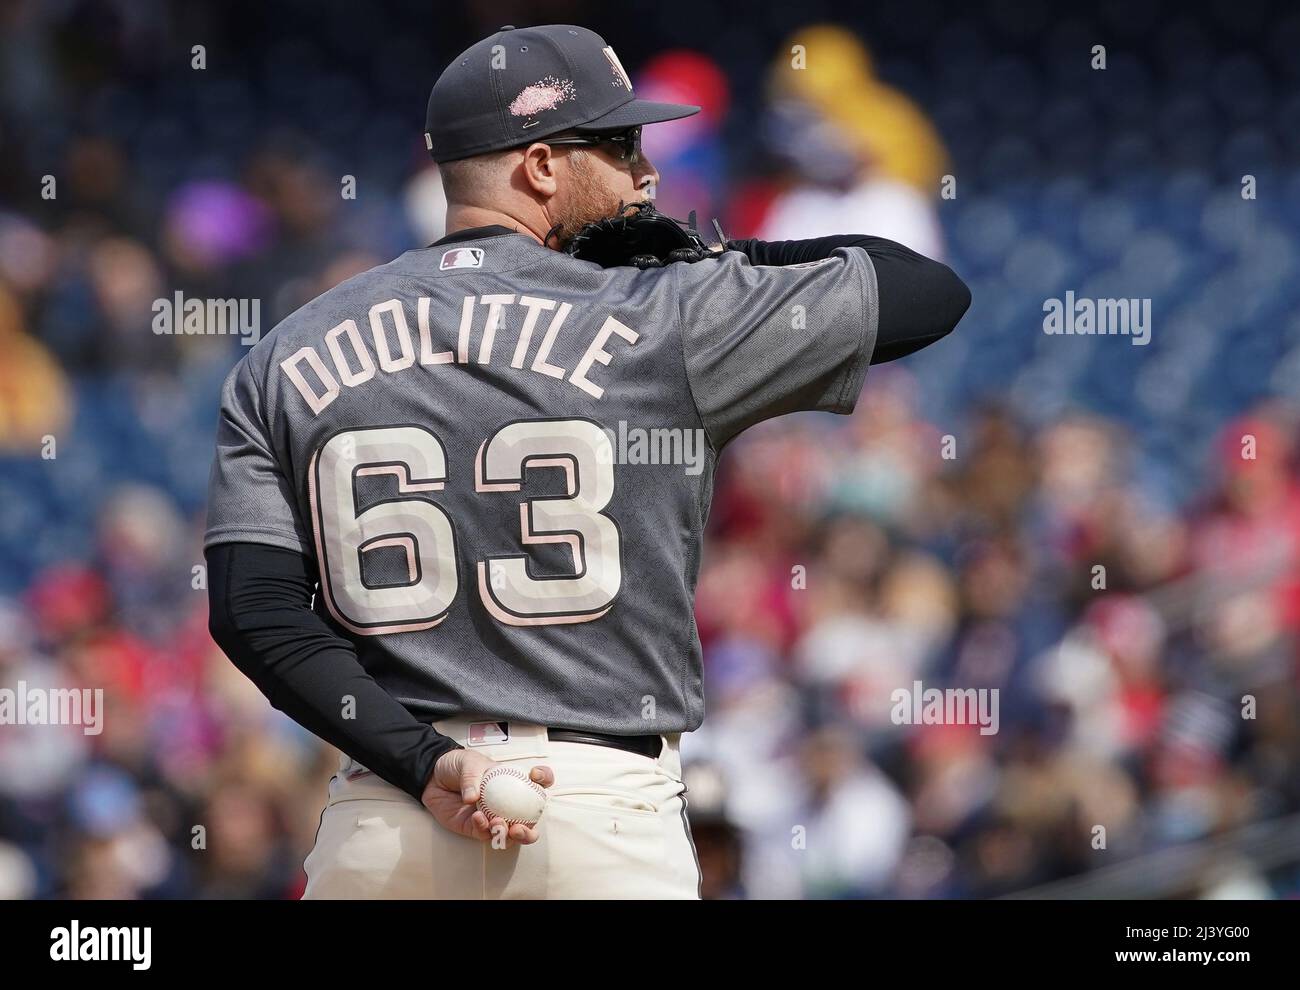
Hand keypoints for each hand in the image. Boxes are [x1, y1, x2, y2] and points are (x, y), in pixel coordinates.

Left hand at [421, 748, 553, 846]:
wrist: (432, 777)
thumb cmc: (457, 766)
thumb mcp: (469, 762)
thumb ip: (472, 777)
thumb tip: (473, 798)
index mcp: (513, 782)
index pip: (538, 783)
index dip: (545, 779)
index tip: (535, 776)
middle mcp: (508, 803)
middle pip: (530, 821)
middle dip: (530, 830)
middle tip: (520, 828)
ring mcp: (493, 817)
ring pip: (510, 835)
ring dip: (508, 835)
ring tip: (497, 825)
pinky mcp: (475, 828)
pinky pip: (485, 834)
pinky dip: (484, 829)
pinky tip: (478, 819)